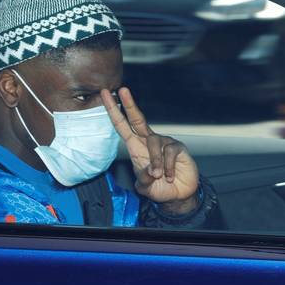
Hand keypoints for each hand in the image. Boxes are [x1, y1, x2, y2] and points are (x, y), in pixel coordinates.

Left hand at [101, 87, 199, 212]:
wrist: (179, 194)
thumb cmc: (159, 187)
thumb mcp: (145, 187)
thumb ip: (143, 180)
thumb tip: (149, 172)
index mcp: (136, 147)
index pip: (122, 125)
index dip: (113, 111)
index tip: (105, 94)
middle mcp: (148, 141)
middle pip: (137, 119)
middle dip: (129, 104)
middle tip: (122, 90)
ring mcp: (164, 143)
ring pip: (154, 144)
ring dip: (155, 162)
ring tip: (158, 176)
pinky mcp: (178, 147)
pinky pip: (170, 153)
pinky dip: (168, 168)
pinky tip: (169, 176)